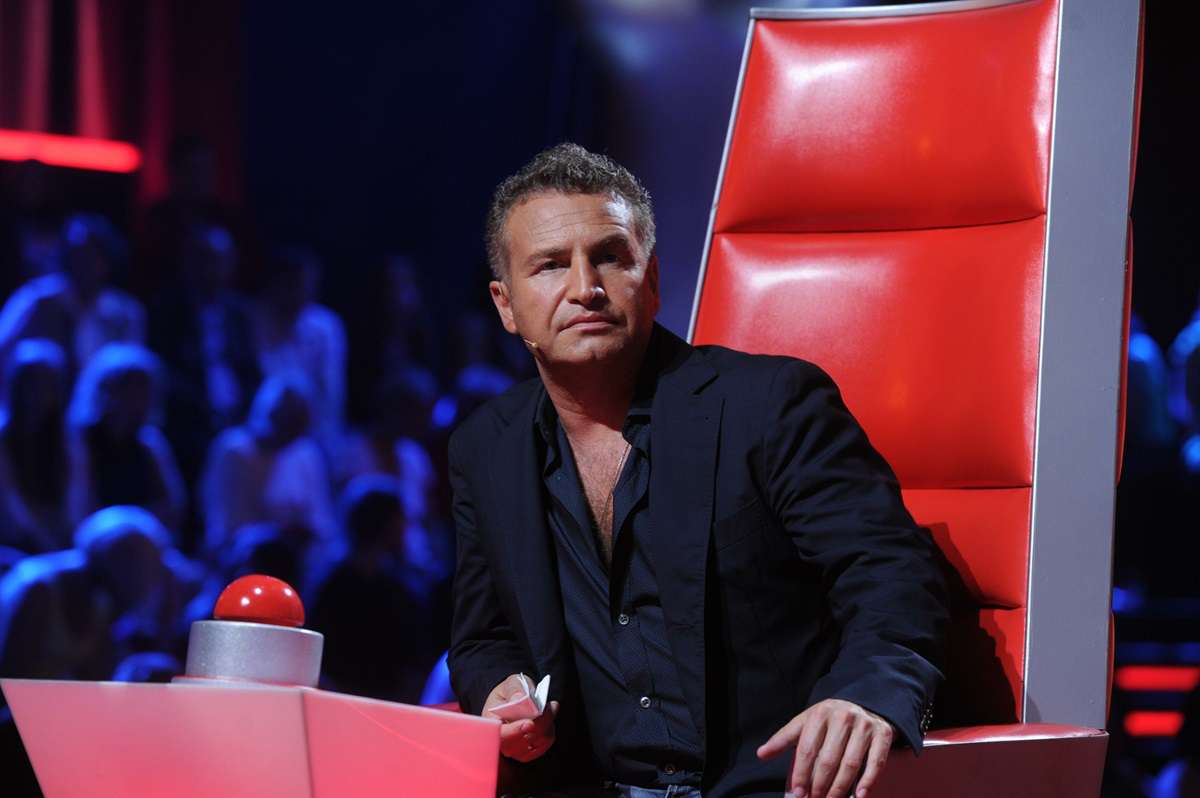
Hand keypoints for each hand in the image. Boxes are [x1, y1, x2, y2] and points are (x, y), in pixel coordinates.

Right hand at [482, 673, 559, 761]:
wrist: (517, 699)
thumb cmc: (512, 691)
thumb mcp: (511, 682)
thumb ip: (514, 689)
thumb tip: (519, 698)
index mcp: (490, 723)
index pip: (499, 735)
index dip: (514, 731)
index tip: (529, 723)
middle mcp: (500, 741)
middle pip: (521, 742)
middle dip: (540, 723)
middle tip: (549, 706)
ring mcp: (514, 750)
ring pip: (537, 742)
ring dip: (548, 724)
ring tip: (550, 707)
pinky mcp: (528, 753)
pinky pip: (545, 744)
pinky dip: (550, 729)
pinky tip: (548, 718)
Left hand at [756, 698, 892, 797]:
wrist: (864, 704)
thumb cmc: (829, 720)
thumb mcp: (806, 723)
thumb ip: (784, 739)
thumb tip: (761, 754)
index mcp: (819, 713)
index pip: (807, 749)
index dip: (801, 774)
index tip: (798, 794)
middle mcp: (843, 717)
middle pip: (828, 760)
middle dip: (819, 786)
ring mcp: (865, 725)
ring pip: (851, 764)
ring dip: (840, 789)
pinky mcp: (883, 734)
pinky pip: (876, 763)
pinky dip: (868, 782)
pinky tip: (859, 796)